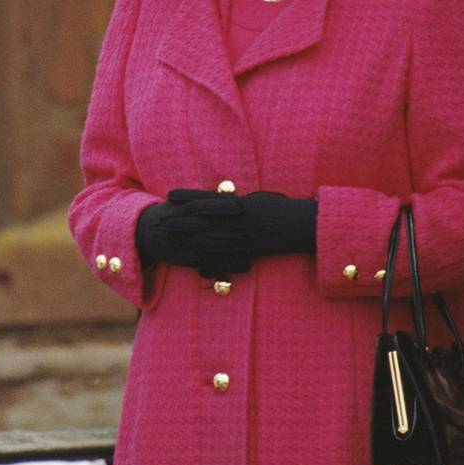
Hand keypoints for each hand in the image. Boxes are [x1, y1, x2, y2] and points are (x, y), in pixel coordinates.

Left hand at [137, 189, 316, 276]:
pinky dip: (213, 265)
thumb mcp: (257, 199)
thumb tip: (224, 198)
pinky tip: (198, 270)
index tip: (169, 194)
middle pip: (203, 220)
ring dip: (190, 242)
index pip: (207, 198)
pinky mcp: (250, 252)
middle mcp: (238, 220)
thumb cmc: (281, 209)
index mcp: (238, 203)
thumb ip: (238, 202)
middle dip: (181, 220)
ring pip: (212, 240)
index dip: (187, 196)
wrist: (302, 225)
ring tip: (173, 243)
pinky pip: (228, 260)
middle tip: (161, 221)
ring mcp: (243, 237)